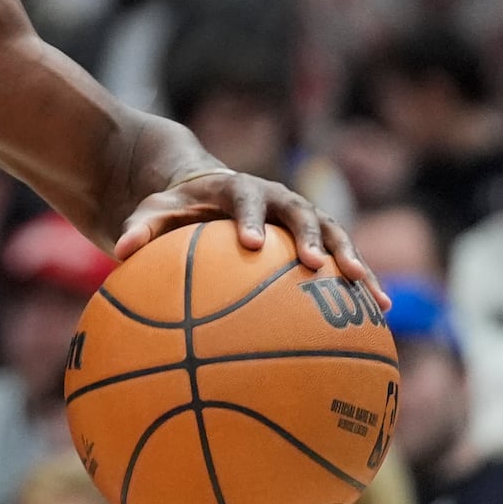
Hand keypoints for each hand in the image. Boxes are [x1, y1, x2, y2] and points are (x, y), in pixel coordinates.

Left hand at [113, 170, 383, 309]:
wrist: (206, 194)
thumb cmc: (176, 208)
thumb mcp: (153, 212)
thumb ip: (140, 227)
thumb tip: (121, 248)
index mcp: (239, 189)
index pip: (247, 197)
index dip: (252, 217)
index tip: (251, 243)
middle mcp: (279, 200)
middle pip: (303, 213)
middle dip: (311, 238)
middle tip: (314, 266)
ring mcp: (302, 219)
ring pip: (336, 235)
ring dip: (353, 261)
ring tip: (368, 293)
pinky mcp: (316, 241)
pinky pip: (342, 261)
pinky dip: (362, 282)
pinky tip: (381, 314)